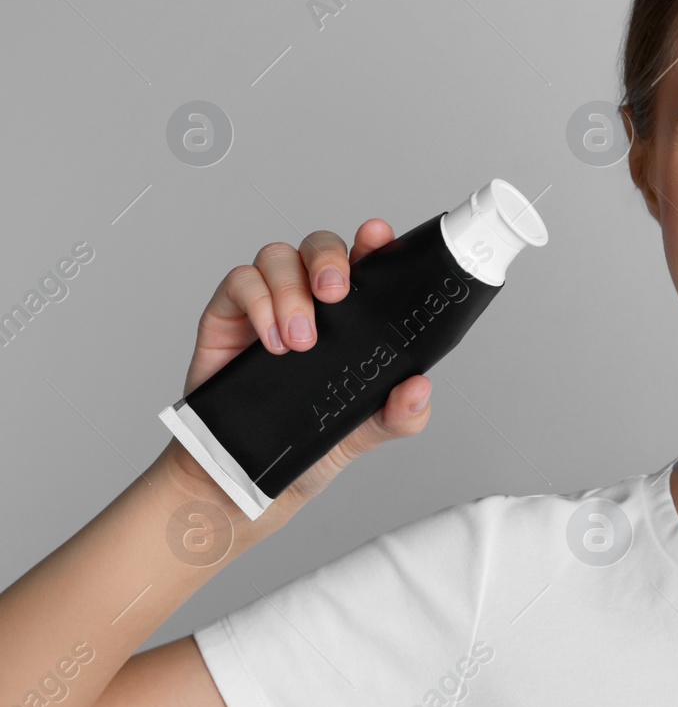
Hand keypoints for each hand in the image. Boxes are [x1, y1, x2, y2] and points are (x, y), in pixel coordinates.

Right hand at [166, 220, 433, 527]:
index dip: (372, 242)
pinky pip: (240, 282)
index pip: (365, 262)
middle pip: (318, 245)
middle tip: (334, 293)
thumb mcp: (369, 429)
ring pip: (277, 256)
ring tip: (300, 341)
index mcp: (353, 314)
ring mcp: (268, 302)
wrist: (249, 470)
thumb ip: (401, 414)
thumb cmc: (313, 439)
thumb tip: (419, 389)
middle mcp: (310, 298)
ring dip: (290, 291)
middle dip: (328, 258)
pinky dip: (257, 304)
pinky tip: (272, 342)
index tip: (377, 236)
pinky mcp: (229, 315)